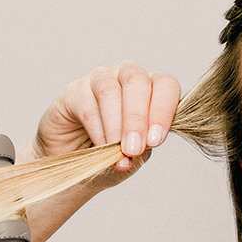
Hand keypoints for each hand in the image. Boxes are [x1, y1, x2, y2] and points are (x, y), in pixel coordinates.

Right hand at [31, 62, 180, 191]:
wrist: (78, 165)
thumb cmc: (113, 156)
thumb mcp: (135, 156)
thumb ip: (142, 150)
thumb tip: (140, 149)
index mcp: (152, 89)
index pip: (166, 85)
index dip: (163, 110)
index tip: (155, 141)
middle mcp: (127, 77)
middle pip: (136, 81)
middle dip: (137, 118)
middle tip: (134, 149)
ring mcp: (100, 79)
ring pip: (109, 90)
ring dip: (116, 125)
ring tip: (119, 151)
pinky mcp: (74, 91)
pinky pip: (87, 105)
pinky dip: (97, 130)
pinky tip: (101, 149)